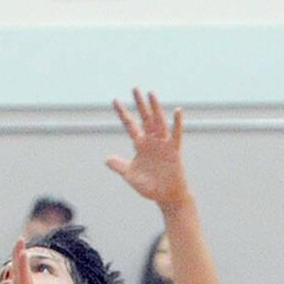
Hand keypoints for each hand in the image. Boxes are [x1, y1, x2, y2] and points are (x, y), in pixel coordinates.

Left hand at [105, 88, 188, 206]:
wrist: (166, 196)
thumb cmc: (149, 186)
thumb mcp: (130, 175)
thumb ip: (119, 166)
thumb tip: (106, 159)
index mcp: (140, 144)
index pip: (130, 125)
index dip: (122, 113)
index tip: (115, 100)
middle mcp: (151, 141)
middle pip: (144, 118)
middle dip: (139, 103)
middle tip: (134, 88)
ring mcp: (163, 144)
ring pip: (158, 122)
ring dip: (154, 107)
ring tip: (150, 92)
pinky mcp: (173, 150)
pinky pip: (175, 134)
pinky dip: (176, 123)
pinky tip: (177, 111)